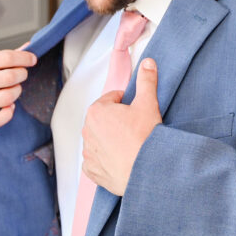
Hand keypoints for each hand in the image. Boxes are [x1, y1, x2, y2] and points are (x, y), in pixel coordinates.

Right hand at [0, 49, 36, 129]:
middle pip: (10, 77)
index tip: (32, 59)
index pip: (7, 57)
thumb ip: (6, 56)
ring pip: (8, 97)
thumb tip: (29, 46)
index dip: (24, 58)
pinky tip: (8, 107)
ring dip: (17, 92)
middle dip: (22, 74)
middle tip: (21, 74)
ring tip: (13, 90)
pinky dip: (8, 113)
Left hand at [82, 58, 161, 195]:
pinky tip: (120, 159)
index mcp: (96, 111)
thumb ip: (146, 80)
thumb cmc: (144, 139)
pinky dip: (105, 159)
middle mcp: (87, 131)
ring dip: (110, 139)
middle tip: (135, 128)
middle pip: (104, 119)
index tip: (136, 112)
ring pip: (100, 139)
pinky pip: (96, 160)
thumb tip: (147, 63)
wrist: (146, 172)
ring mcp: (88, 152)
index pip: (112, 99)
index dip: (127, 104)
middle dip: (117, 121)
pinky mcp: (91, 170)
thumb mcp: (148, 104)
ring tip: (129, 145)